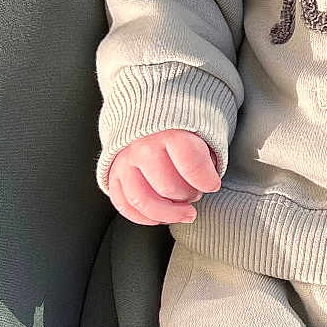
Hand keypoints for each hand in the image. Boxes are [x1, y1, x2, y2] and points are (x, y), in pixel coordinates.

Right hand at [105, 129, 219, 225]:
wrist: (148, 110)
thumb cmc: (180, 124)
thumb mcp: (201, 128)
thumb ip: (206, 153)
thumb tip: (211, 182)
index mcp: (170, 132)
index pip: (191, 166)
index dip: (207, 181)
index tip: (212, 184)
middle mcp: (143, 147)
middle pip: (168, 188)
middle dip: (189, 196)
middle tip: (196, 192)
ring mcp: (125, 162)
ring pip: (144, 202)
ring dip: (168, 214)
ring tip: (184, 212)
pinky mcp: (114, 174)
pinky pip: (124, 205)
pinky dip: (144, 217)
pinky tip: (161, 216)